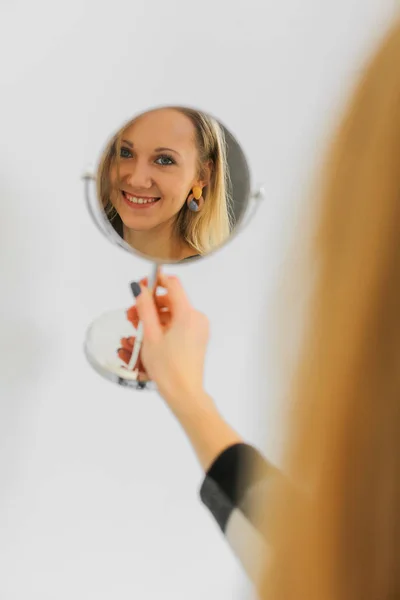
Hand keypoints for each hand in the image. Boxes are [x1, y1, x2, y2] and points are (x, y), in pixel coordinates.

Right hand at [120, 273, 210, 415]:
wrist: (184, 393)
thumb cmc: (168, 369)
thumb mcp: (150, 336)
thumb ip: (145, 309)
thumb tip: (140, 290)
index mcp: (187, 314)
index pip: (173, 284)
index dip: (156, 281)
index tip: (142, 285)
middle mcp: (197, 318)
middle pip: (171, 300)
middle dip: (150, 304)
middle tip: (132, 314)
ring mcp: (199, 328)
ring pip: (173, 313)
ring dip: (155, 316)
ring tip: (137, 329)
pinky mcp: (197, 337)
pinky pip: (179, 323)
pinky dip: (164, 325)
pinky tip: (150, 336)